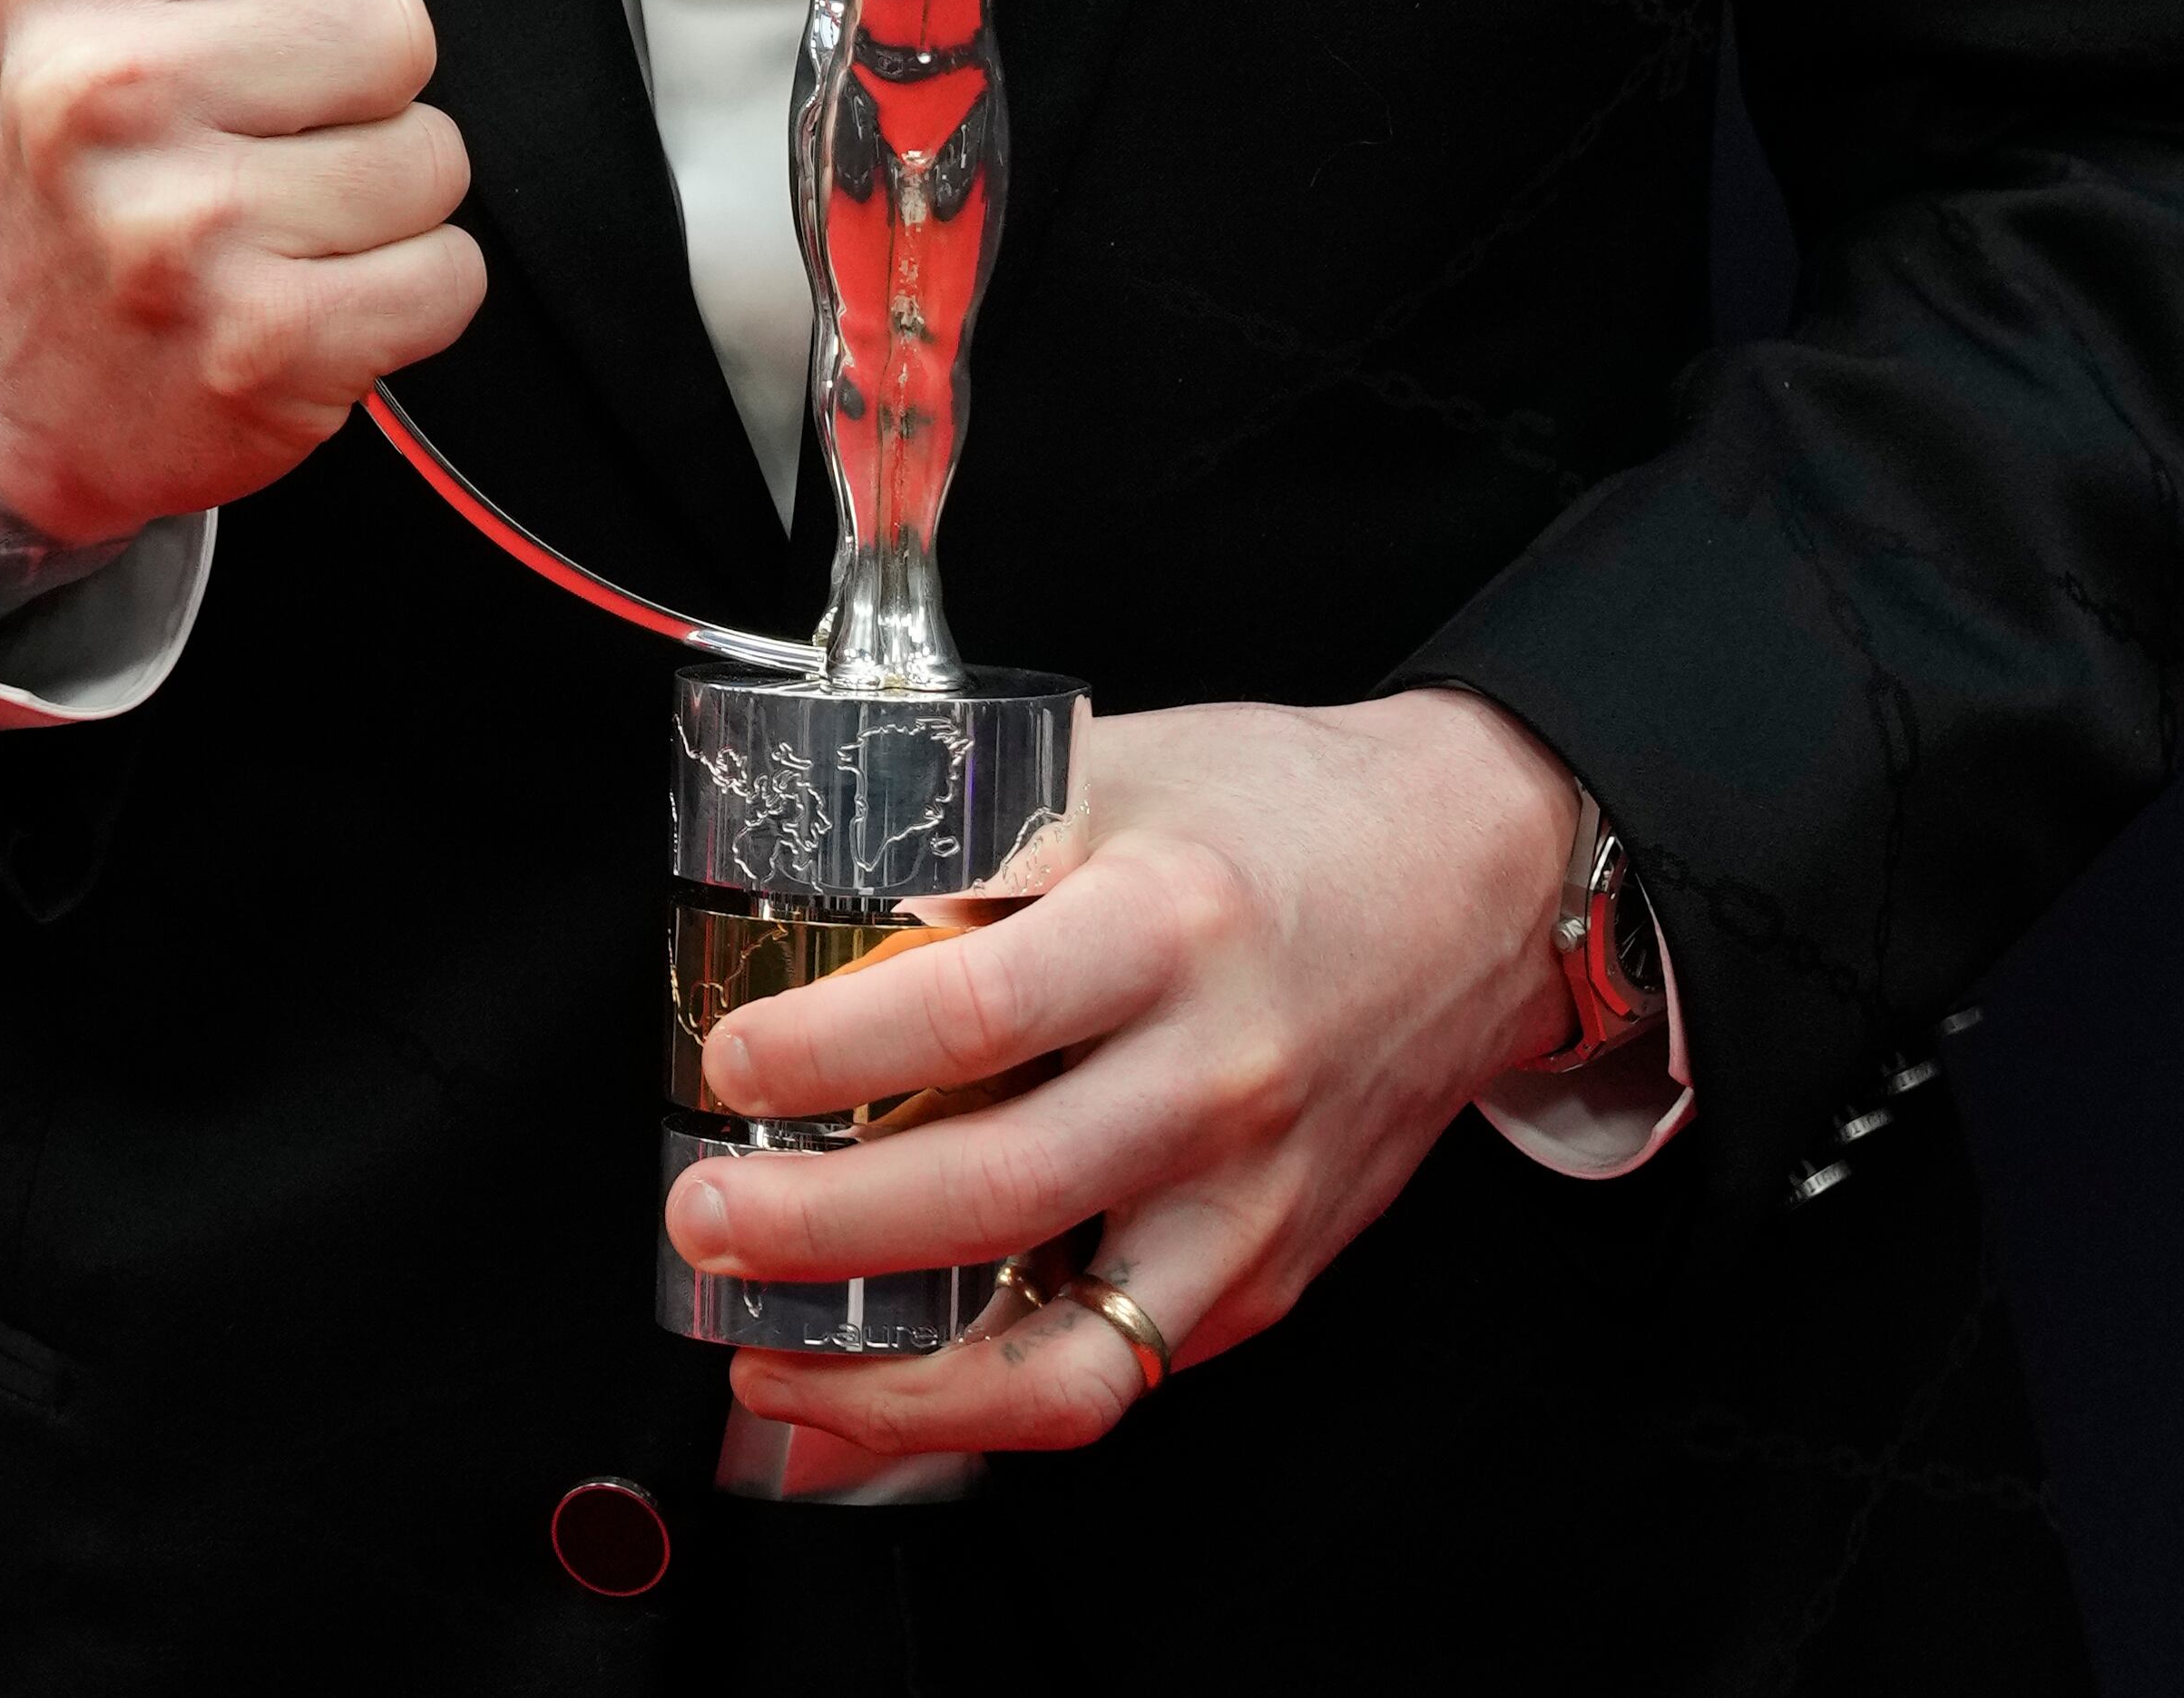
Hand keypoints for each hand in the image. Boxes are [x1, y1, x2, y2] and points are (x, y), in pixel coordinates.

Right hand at [0, 0, 484, 561]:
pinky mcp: (252, 351)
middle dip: (356, 77)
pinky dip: (403, 293)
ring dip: (384, 190)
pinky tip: (304, 290)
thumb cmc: (100, 103)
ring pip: (434, 155)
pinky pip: (445, 277)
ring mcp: (173, 231)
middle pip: (398, 28)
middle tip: (256, 122)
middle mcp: (102, 85)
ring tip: (276, 209)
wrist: (10, 349)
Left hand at [673, 691, 1577, 1459]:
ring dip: (893, 1384)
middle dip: (821, 1230)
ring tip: (767, 1361)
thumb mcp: (1124, 772)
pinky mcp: (1266, 1280)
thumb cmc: (1287, 811)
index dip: (838, 1047)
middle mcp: (1220, 1079)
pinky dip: (987, 1411)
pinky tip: (881, 1403)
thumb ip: (982, 843)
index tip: (736, 1060)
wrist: (1479, 878)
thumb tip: (825, 916)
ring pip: (1065, 1357)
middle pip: (998, 1194)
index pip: (982, 1007)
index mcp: (1173, 924)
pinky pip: (1114, 1376)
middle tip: (705, 1217)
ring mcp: (1251, 1202)